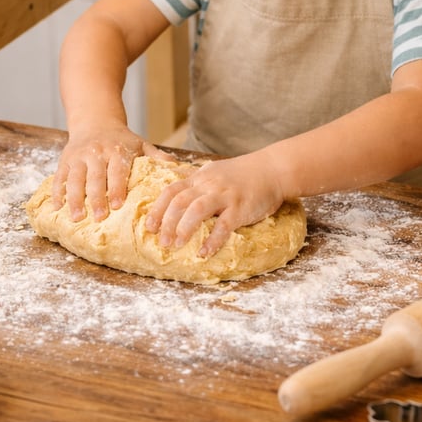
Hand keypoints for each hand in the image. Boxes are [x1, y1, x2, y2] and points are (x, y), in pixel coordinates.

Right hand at [52, 121, 167, 221]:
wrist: (95, 120)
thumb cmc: (122, 139)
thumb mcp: (141, 144)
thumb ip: (157, 157)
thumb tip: (179, 168)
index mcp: (117, 150)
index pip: (117, 170)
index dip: (116, 187)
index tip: (117, 205)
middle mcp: (96, 153)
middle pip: (95, 177)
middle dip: (96, 198)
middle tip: (99, 217)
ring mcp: (79, 157)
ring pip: (74, 179)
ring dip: (74, 199)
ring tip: (77, 217)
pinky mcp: (65, 160)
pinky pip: (59, 177)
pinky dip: (57, 192)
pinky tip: (57, 207)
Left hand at [145, 154, 285, 257]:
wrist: (272, 169)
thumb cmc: (243, 174)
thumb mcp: (214, 171)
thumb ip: (196, 182)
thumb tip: (175, 191)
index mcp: (200, 178)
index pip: (171, 191)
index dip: (157, 209)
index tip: (149, 226)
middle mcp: (209, 185)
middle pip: (179, 201)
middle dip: (166, 222)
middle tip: (161, 242)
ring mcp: (225, 195)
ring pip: (197, 209)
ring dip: (183, 228)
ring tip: (176, 245)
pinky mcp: (240, 207)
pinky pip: (223, 225)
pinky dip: (212, 240)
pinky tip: (204, 252)